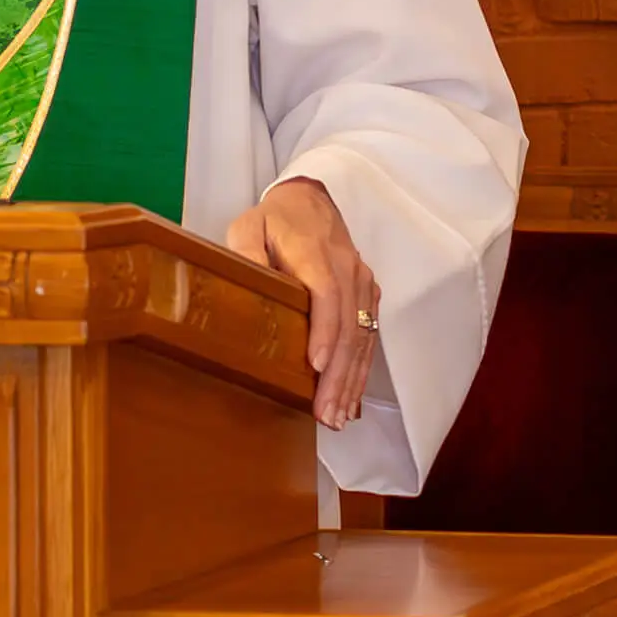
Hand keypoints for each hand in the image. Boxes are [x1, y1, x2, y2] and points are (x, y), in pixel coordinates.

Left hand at [225, 177, 379, 430]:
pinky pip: (370, 335)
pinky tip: (352, 399)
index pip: (326, 292)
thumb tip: (250, 280)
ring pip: (363, 335)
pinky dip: (362, 369)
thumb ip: (246, 250)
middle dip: (338, 372)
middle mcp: (346, 268)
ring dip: (352, 378)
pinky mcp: (367, 294)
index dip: (325, 330)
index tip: (316, 365)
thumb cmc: (273, 220)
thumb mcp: (247, 226)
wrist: (310, 201)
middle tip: (325, 412)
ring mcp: (361, 282)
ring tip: (337, 416)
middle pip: (349, 324)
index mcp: (314, 251)